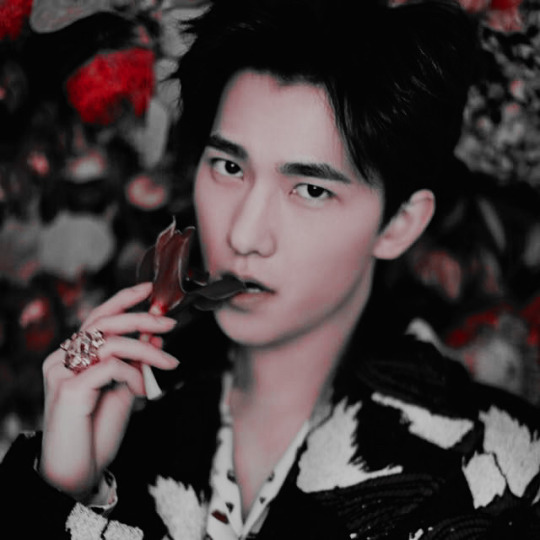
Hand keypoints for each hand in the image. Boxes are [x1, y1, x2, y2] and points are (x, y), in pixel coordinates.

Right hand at [39, 282, 178, 501]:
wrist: (79, 470)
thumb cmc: (99, 429)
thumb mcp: (125, 387)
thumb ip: (136, 360)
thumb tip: (157, 335)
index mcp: (73, 355)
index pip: (98, 316)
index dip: (124, 299)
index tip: (149, 288)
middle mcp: (61, 358)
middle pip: (104, 322)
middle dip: (142, 319)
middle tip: (170, 323)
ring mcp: (60, 372)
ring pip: (111, 342)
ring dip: (148, 351)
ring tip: (170, 365)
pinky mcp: (68, 389)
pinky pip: (111, 367)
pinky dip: (134, 376)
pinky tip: (142, 393)